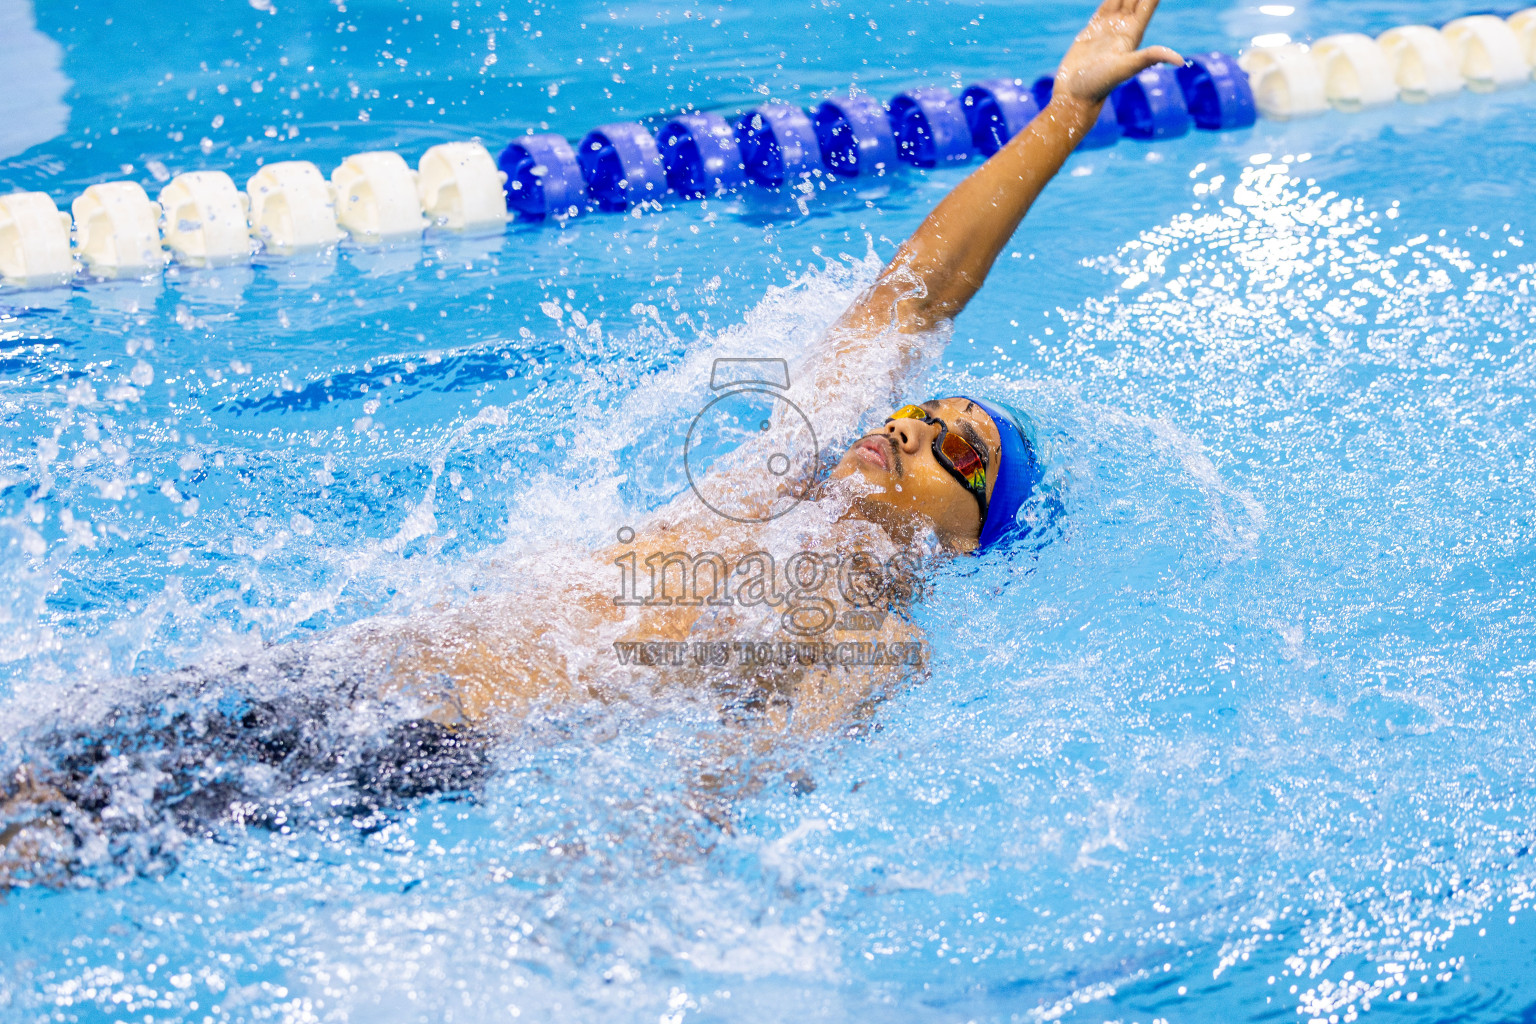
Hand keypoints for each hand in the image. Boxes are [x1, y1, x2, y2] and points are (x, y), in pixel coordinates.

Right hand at [1054, 0, 1182, 105]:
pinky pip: (1105, 5)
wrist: (1075, 97)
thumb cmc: (1099, 85)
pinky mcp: (1092, 31)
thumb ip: (1150, 58)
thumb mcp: (1126, 68)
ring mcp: (1108, 28)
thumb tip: (1181, 61)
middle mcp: (1124, 28)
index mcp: (1134, 33)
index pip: (1148, 3)